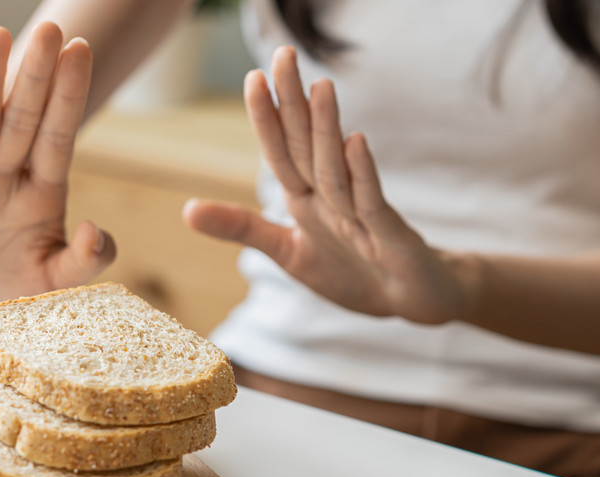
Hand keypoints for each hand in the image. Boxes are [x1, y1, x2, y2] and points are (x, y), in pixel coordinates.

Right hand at [0, 24, 114, 318]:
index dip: (68, 95)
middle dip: (35, 76)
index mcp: (40, 193)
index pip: (58, 136)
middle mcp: (3, 180)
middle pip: (22, 121)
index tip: (81, 51)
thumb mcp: (55, 286)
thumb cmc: (11, 301)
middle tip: (51, 29)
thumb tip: (95, 230)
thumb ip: (85, 261)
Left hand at [185, 46, 471, 324]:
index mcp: (307, 197)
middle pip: (308, 145)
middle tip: (283, 55)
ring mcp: (364, 214)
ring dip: (327, 129)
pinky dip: (363, 174)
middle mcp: (334, 196)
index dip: (267, 118)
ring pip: (338, 168)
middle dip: (294, 103)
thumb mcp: (287, 252)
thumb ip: (242, 228)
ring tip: (319, 87)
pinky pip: (373, 202)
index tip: (253, 78)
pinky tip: (354, 142)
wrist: (412, 298)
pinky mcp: (393, 236)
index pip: (281, 152)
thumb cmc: (351, 270)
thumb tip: (186, 210)